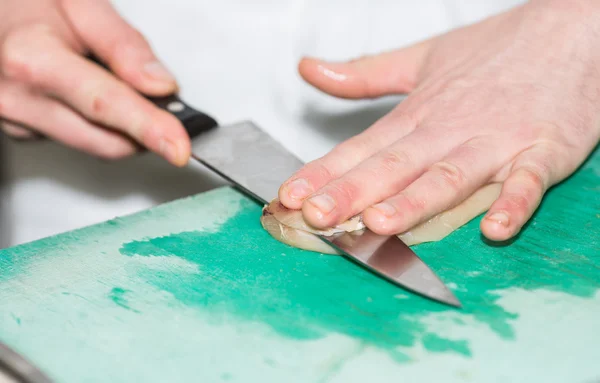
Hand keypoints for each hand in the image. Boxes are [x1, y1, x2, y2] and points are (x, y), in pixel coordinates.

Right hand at [0, 0, 189, 165]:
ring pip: (96, 145)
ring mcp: (18, 121)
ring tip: (107, 77)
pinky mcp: (20, 132)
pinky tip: (84, 88)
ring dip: (120, 125)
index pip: (107, 106)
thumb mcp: (77, 2)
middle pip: (109, 142)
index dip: (150, 128)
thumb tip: (160, 84)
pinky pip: (77, 139)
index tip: (178, 147)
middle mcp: (20, 99)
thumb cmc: (23, 0)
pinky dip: (96, 123)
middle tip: (157, 95)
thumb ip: (122, 44)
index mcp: (33, 60)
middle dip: (144, 127)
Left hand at [278, 0, 599, 241]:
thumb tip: (310, 69)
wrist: (574, 28)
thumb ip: (364, 73)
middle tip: (316, 216)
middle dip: (352, 192)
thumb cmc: (498, 50)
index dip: (323, 173)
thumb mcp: (422, 58)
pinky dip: (512, 203)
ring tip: (380, 222)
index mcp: (419, 112)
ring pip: (449, 176)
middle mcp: (450, 128)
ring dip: (415, 201)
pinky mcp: (544, 148)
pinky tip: (493, 228)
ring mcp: (496, 139)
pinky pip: (527, 180)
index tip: (289, 196)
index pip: (361, 148)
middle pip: (394, 166)